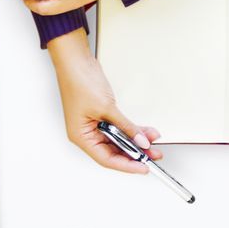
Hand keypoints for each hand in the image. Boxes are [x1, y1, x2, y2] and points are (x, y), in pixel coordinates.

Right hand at [49, 32, 158, 172]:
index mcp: (81, 137)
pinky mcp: (101, 116)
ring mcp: (93, 125)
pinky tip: (144, 131)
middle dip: (134, 154)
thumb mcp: (107, 107)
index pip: (106, 159)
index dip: (126, 165)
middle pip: (113, 151)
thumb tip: (141, 140)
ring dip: (136, 141)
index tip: (143, 167)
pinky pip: (119, 128)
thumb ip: (126, 127)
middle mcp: (86, 134)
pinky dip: (131, 129)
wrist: (75, 60)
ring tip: (153, 144)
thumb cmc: (79, 81)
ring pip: (118, 140)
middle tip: (153, 156)